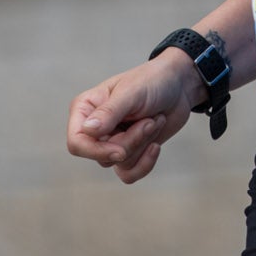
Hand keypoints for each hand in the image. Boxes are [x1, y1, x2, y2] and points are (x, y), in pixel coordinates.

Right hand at [66, 54, 195, 184]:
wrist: (179, 86)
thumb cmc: (153, 81)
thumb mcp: (132, 92)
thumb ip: (109, 111)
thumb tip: (87, 130)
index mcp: (85, 109)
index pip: (77, 143)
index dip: (96, 151)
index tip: (120, 150)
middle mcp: (94, 128)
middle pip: (102, 156)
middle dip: (132, 141)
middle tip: (149, 120)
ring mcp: (111, 142)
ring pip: (119, 164)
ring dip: (143, 144)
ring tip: (154, 121)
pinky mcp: (129, 152)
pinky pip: (129, 174)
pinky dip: (145, 163)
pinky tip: (156, 145)